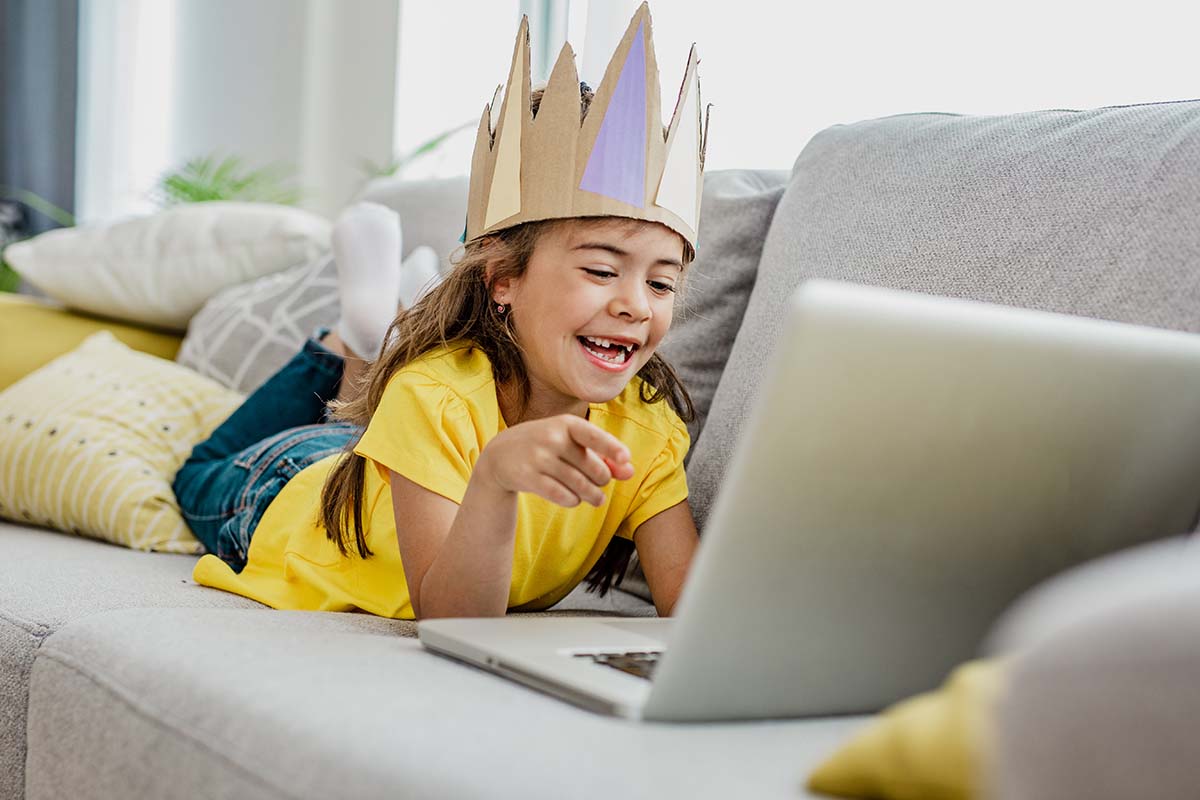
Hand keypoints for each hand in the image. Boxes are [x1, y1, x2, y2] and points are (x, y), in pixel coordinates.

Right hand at [476, 414, 634, 506]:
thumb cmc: (546, 447)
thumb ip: (603, 456)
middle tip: (600, 483)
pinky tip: (574, 499)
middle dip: (602, 480)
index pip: (593, 435)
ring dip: (593, 496)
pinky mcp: (528, 477)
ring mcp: (538, 457)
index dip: (611, 447)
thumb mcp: (572, 444)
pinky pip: (562, 495)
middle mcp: (552, 438)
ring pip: (580, 485)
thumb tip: (630, 472)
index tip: (626, 459)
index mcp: (566, 424)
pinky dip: (573, 500)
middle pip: (593, 468)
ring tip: (597, 499)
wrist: (500, 455)